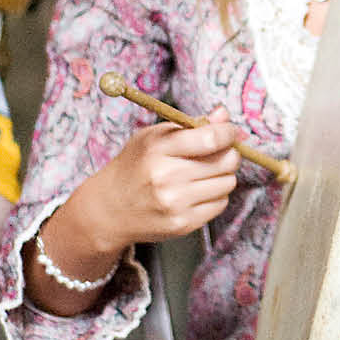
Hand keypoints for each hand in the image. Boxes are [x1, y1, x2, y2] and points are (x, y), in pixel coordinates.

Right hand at [66, 108, 242, 255]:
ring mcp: (175, 204)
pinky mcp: (183, 224)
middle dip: (229, 153)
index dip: (228, 132)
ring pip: (228, 183)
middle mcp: (166, 177)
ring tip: (202, 173)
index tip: (228, 132)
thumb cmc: (136, 166)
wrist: (110, 208)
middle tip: (218, 152)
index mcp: (158, 150)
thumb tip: (224, 115)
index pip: (211, 138)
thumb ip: (190, 125)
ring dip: (222, 176)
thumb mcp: (154, 137)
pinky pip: (220, 204)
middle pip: (226, 161)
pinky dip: (215, 195)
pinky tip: (197, 192)